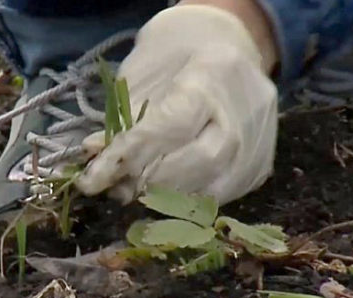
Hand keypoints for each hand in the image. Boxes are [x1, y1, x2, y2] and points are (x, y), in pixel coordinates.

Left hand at [75, 4, 278, 204]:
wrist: (228, 44)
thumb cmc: (176, 54)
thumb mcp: (143, 74)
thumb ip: (123, 119)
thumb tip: (96, 160)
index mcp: (215, 71)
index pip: (172, 126)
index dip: (128, 157)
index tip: (92, 180)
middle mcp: (247, 108)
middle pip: (200, 160)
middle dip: (149, 181)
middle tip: (118, 188)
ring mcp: (260, 140)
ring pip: (213, 186)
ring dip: (166, 197)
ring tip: (136, 191)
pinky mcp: (261, 166)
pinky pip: (221, 194)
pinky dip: (186, 199)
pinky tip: (164, 192)